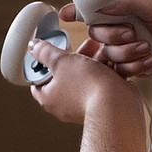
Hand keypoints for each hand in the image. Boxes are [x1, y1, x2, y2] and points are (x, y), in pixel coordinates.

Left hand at [28, 37, 142, 124]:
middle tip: (83, 47)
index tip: (52, 52)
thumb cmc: (87, 87)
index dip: (43, 63)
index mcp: (48, 97)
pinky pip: (101, 86)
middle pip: (64, 76)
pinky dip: (105, 73)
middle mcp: (64, 105)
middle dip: (75, 58)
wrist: (117, 104)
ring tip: (101, 52)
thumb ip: (45, 52)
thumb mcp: (61, 61)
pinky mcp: (102, 104)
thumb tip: (33, 46)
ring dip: (93, 63)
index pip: (38, 79)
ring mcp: (84, 105)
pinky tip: (111, 64)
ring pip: (85, 79)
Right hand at [60, 0, 151, 79]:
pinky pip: (118, 69)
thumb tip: (103, 2)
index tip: (66, 14)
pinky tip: (149, 62)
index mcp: (125, 10)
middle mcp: (121, 28)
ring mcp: (124, 48)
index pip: (95, 9)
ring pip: (107, 53)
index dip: (78, 11)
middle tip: (132, 34)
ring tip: (148, 49)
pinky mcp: (130, 66)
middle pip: (97, 32)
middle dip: (113, 35)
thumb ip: (128, 3)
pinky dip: (134, 66)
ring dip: (127, 52)